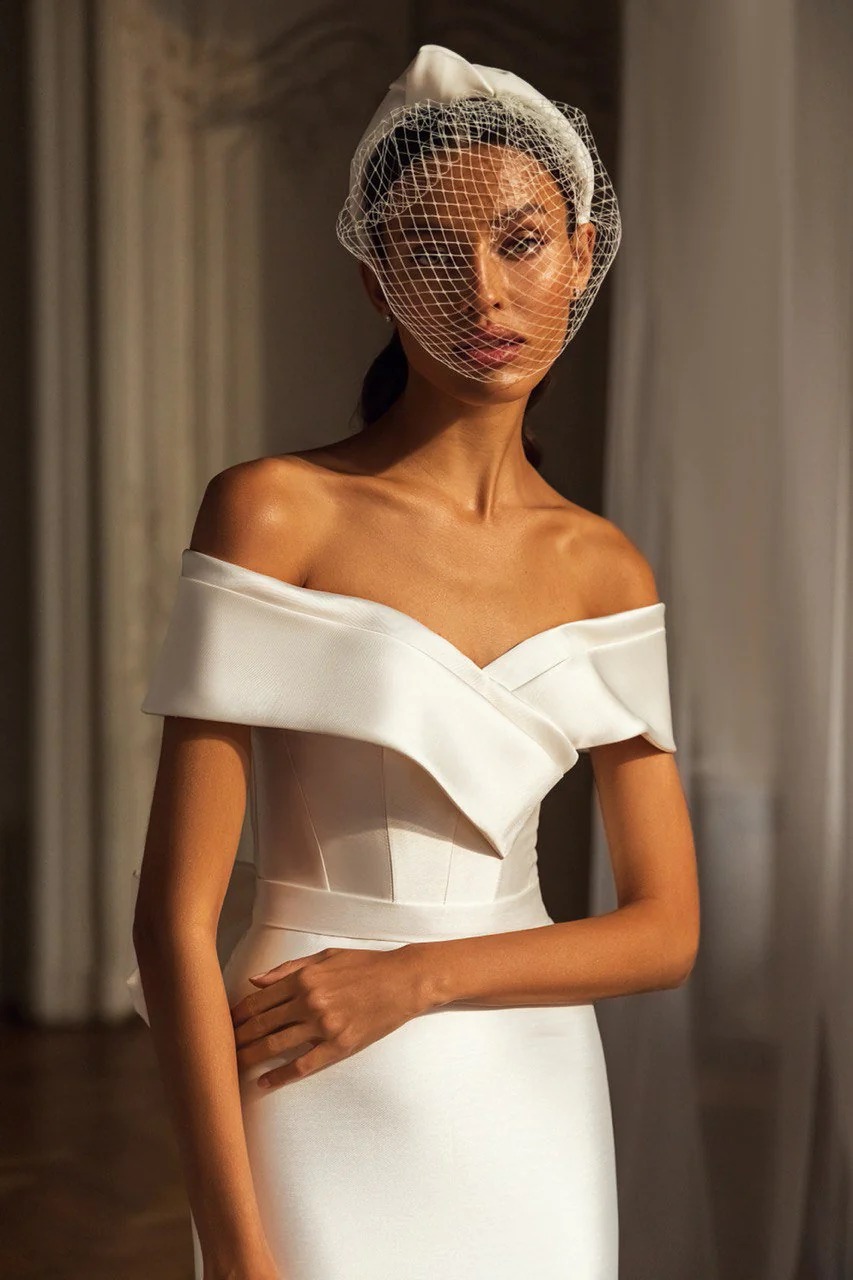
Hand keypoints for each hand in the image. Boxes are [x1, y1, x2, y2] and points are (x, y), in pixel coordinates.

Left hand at [229, 944, 428, 1088]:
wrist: (403, 981)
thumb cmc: (365, 965)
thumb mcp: (325, 957)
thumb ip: (288, 969)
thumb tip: (255, 980)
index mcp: (304, 978)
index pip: (258, 1000)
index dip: (237, 1014)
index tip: (223, 1024)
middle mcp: (309, 1001)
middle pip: (261, 1024)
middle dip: (237, 1037)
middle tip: (219, 1049)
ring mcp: (323, 1026)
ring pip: (275, 1046)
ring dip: (250, 1057)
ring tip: (233, 1066)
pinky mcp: (338, 1046)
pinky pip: (302, 1065)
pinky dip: (279, 1076)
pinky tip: (263, 1082)